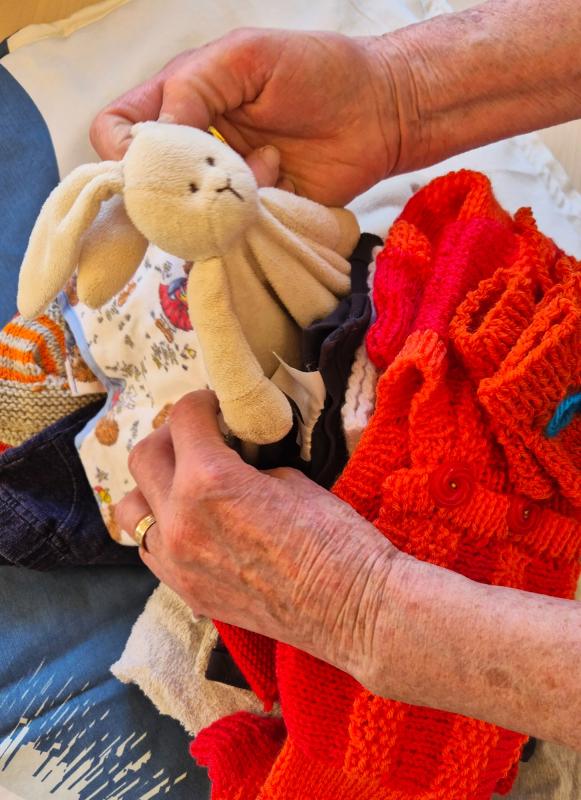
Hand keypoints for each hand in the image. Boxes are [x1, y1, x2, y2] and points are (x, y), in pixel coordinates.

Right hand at [90, 28, 399, 204]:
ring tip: (265, 163)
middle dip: (172, 184)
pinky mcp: (255, 216)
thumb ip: (193, 89)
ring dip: (219, 195)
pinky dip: (249, 213)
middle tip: (213, 171)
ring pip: (187, 215)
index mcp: (182, 100)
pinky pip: (230, 232)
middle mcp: (196, 148)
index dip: (120, 149)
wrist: (380, 112)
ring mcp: (224, 187)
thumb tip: (151, 139)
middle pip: (147, 184)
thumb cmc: (319, 71)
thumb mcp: (247, 58)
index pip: (118, 129)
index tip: (146, 159)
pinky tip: (283, 177)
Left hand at [114, 390, 399, 680]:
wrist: (352, 608)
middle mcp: (179, 520)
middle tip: (199, 437)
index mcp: (209, 480)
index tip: (216, 407)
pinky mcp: (186, 592)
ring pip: (133, 509)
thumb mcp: (290, 479)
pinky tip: (192, 524)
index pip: (182, 419)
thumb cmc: (335, 538)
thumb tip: (230, 461)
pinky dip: (163, 527)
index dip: (201, 403)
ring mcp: (176, 562)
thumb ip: (244, 467)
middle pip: (143, 457)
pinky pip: (151, 549)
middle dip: (170, 437)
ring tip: (185, 482)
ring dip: (154, 486)